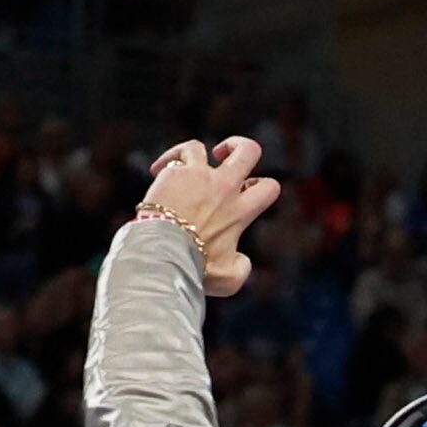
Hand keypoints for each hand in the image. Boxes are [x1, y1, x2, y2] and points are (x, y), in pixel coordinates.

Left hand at [139, 137, 282, 297]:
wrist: (166, 253)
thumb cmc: (196, 269)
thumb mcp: (228, 280)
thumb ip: (242, 269)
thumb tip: (244, 260)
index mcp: (240, 212)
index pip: (269, 187)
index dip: (261, 185)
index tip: (245, 193)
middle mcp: (224, 189)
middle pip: (248, 150)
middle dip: (239, 146)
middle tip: (224, 156)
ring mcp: (200, 177)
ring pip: (202, 147)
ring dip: (195, 152)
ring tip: (183, 163)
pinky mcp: (176, 172)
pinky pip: (177, 155)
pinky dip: (169, 160)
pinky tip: (157, 171)